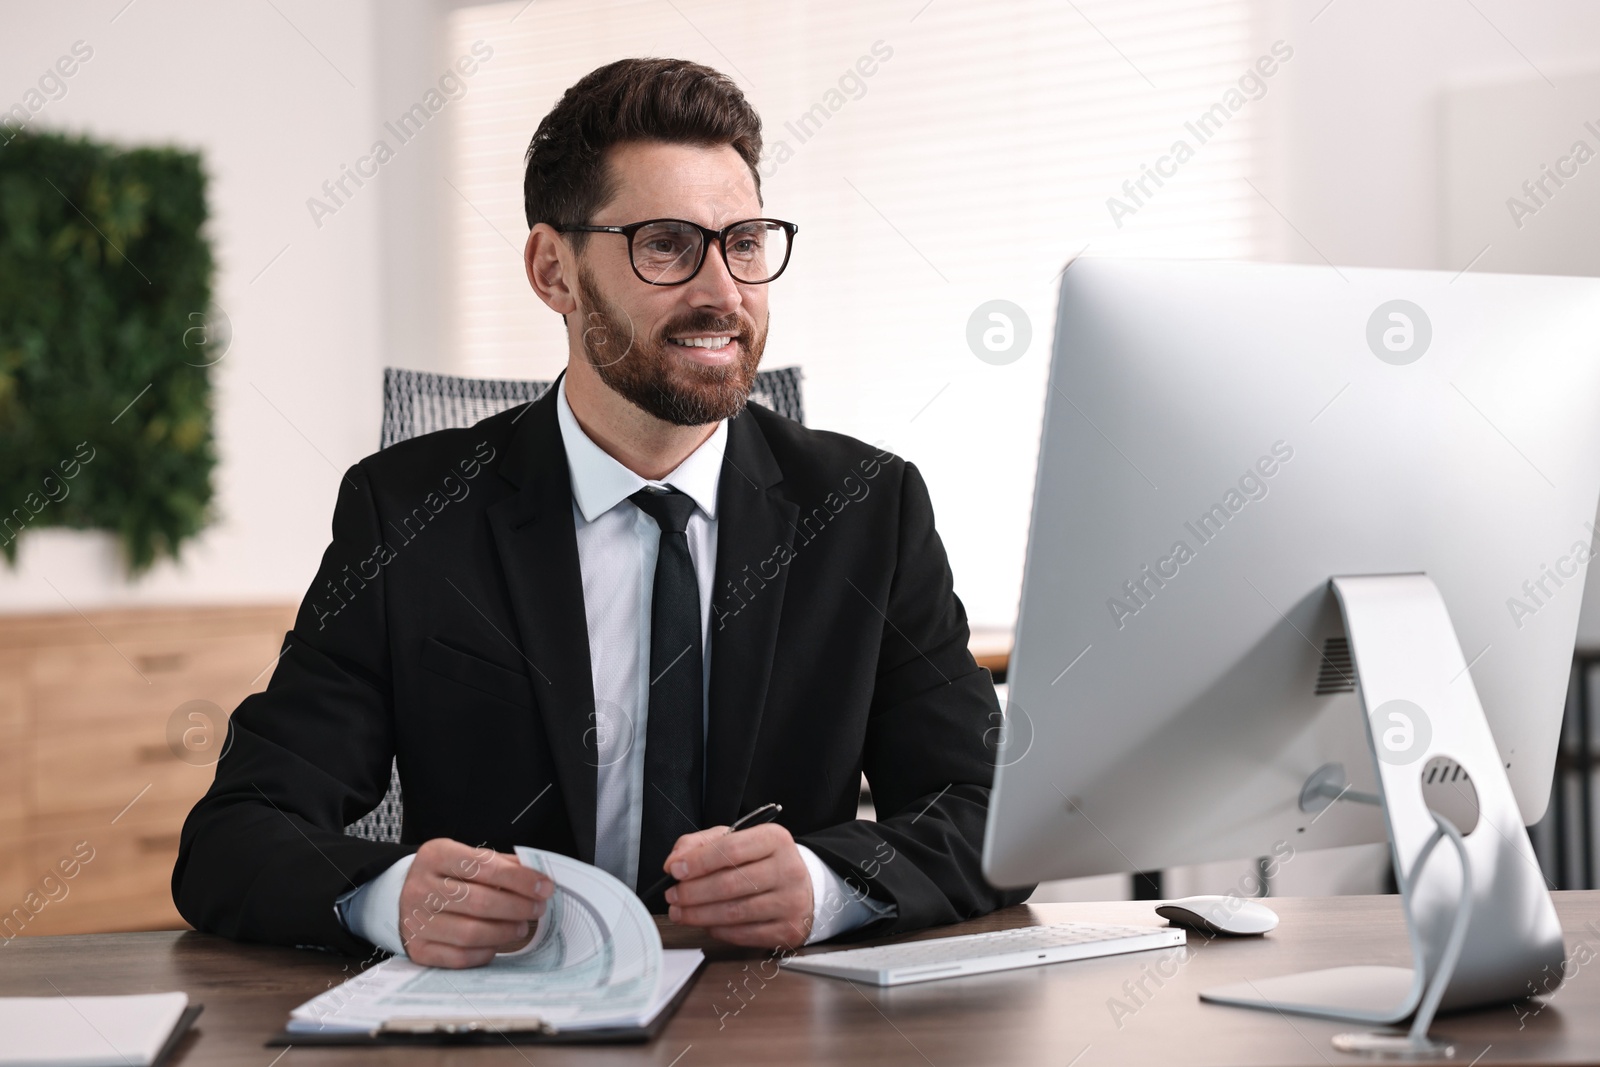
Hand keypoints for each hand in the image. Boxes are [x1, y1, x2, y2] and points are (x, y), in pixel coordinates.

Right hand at [398, 838, 553, 967]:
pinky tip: (497, 945)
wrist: (401, 896)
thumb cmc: (447, 876)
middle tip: (538, 909)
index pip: (483, 866)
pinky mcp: (418, 949)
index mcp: (435, 856)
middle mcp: (420, 888)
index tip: (544, 886)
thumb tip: (539, 877)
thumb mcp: (467, 857)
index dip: (519, 878)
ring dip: (504, 932)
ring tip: (521, 927)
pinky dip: (485, 952)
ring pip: (470, 932)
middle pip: (479, 901)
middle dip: (517, 906)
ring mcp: (415, 921)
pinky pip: (458, 957)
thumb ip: (501, 864)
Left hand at [662, 823, 813, 948]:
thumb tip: (675, 863)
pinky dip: (717, 930)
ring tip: (680, 912)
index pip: (731, 848)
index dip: (698, 861)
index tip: (674, 870)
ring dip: (698, 915)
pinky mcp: (788, 930)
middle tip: (672, 896)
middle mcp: (788, 869)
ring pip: (734, 912)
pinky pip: (743, 934)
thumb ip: (701, 844)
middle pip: (729, 884)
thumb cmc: (763, 862)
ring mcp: (791, 902)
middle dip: (692, 892)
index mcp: (775, 839)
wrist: (803, 887)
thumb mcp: (735, 840)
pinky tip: (706, 924)